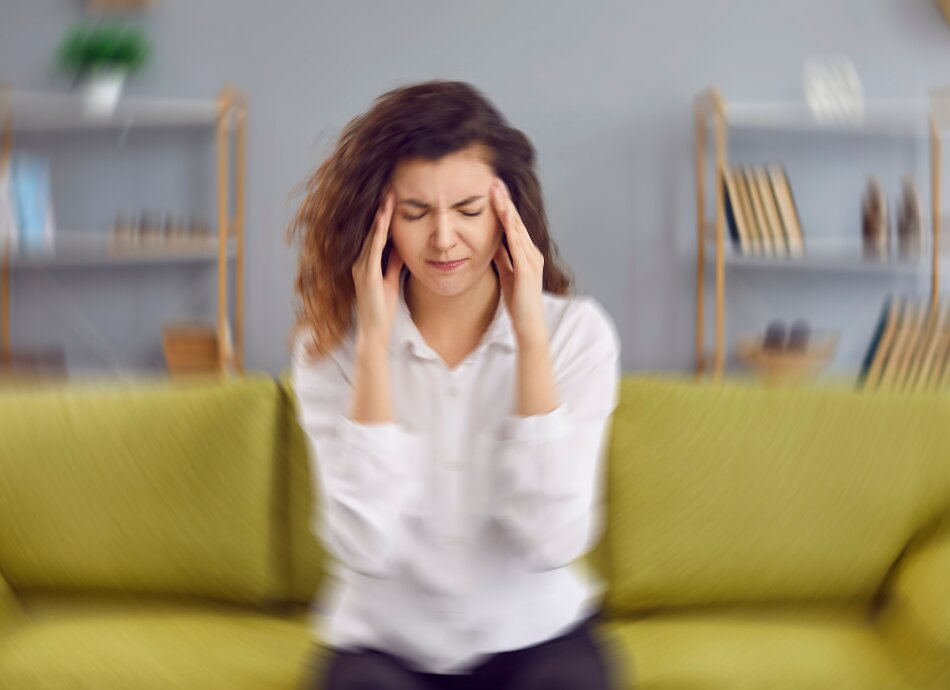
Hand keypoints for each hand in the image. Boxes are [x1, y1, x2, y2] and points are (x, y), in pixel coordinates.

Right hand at [352, 189, 403, 347]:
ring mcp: (361, 266)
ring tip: (388, 195)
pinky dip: (378, 231)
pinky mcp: (366, 273)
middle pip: (371, 229)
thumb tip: (400, 247)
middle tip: (389, 187)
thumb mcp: (391, 279)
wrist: (374, 331)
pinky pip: (373, 248)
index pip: (376, 234)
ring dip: (380, 215)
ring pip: (372, 234)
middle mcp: (360, 261)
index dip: (383, 216)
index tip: (392, 197)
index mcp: (365, 262)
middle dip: (380, 209)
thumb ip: (393, 263)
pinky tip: (383, 218)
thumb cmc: (382, 309)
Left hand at [491, 178, 547, 346]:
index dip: (504, 207)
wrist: (528, 323)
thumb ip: (503, 257)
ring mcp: (531, 260)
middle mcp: (532, 253)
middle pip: (516, 221)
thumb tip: (493, 242)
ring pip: (517, 228)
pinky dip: (510, 227)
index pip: (514, 225)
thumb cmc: (518, 302)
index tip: (494, 190)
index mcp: (527, 254)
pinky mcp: (526, 269)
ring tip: (496, 190)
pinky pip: (517, 243)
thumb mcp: (507, 273)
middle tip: (494, 180)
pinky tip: (504, 213)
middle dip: (505, 200)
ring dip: (506, 208)